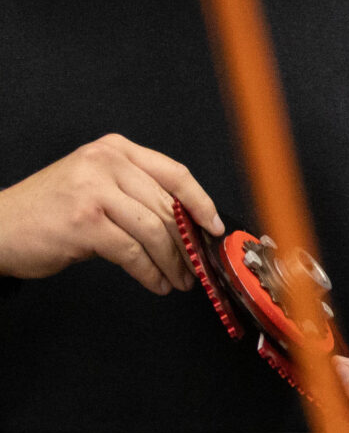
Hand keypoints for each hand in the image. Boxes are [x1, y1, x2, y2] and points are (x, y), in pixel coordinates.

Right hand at [0, 135, 221, 294]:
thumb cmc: (49, 210)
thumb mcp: (94, 184)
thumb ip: (135, 193)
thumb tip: (186, 224)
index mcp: (115, 150)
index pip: (175, 174)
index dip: (201, 202)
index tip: (215, 226)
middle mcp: (106, 163)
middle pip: (167, 206)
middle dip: (187, 242)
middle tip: (197, 266)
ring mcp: (94, 191)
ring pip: (154, 230)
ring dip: (172, 261)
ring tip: (179, 280)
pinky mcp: (84, 223)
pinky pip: (132, 252)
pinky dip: (149, 272)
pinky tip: (155, 283)